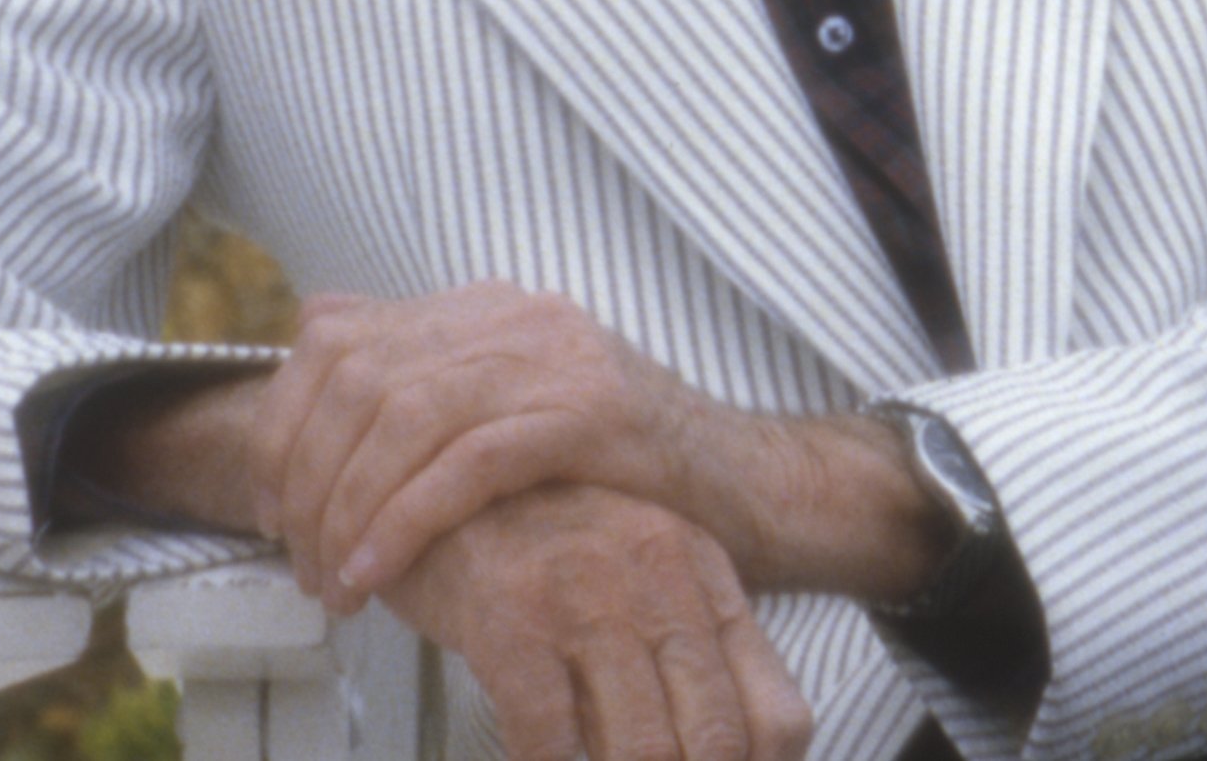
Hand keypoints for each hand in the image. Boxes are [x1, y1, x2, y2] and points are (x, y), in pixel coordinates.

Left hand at [250, 284, 734, 604]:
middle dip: (306, 477)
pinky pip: (468, 464)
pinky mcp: (589, 414)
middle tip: (296, 559)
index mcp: (478, 307)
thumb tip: (320, 334)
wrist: (742, 485)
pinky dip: (404, 521)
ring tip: (333, 583)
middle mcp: (508, 315)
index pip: (334, 334)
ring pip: (402, 417)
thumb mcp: (508, 406)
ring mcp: (552, 356)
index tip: (269, 507)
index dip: (283, 422)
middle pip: (356, 376)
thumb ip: (424, 378)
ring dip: (347, 510)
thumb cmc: (610, 469)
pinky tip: (376, 574)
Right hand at [379, 485, 810, 760]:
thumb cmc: (537, 539)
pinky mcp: (512, 619)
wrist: (428, 474)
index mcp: (702, 570)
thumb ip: (686, 651)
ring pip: (644, 753)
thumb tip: (727, 755)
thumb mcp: (636, 572)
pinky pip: (550, 743)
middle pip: (716, 744)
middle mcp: (657, 576)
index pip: (777, 718)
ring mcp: (587, 595)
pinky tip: (539, 754)